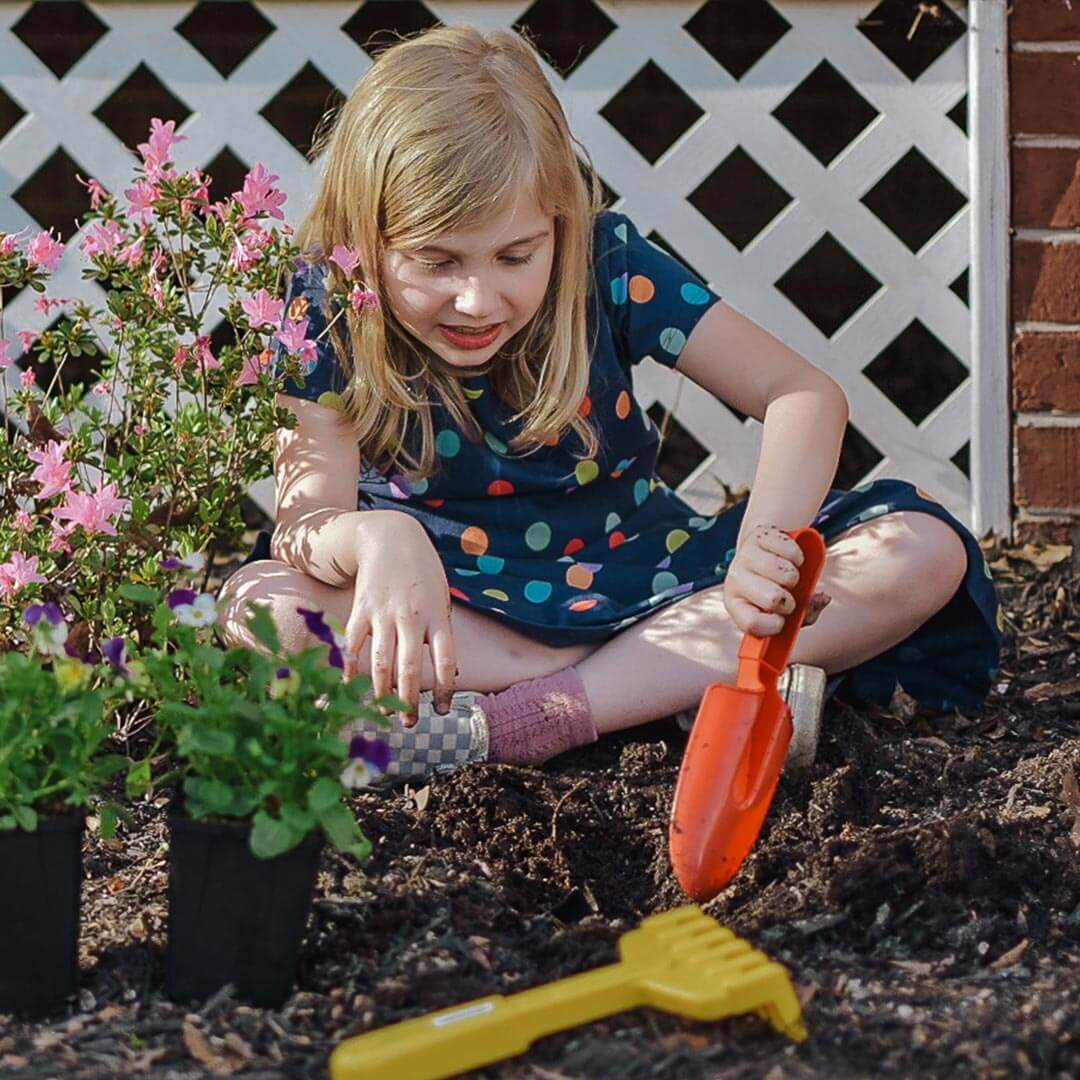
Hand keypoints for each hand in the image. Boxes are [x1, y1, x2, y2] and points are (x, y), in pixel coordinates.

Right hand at [341, 512, 455, 725]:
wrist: (391, 538)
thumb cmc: (423, 574)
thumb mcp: (441, 599)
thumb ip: (441, 633)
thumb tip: (449, 673)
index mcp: (437, 616)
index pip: (445, 661)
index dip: (445, 689)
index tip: (443, 710)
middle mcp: (411, 618)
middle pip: (409, 669)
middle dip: (409, 702)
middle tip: (409, 723)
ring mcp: (383, 614)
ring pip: (380, 664)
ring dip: (382, 694)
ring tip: (384, 713)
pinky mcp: (360, 610)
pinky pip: (354, 645)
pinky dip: (350, 668)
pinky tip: (349, 686)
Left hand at [723, 523, 830, 636]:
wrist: (761, 550)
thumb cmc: (773, 587)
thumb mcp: (785, 610)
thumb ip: (805, 615)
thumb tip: (820, 599)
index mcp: (736, 604)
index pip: (752, 623)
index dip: (775, 625)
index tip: (783, 621)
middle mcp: (735, 580)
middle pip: (772, 599)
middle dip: (789, 602)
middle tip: (789, 597)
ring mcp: (744, 556)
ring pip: (785, 574)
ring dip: (795, 578)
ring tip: (788, 578)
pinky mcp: (759, 536)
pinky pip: (792, 551)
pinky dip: (798, 557)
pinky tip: (788, 560)